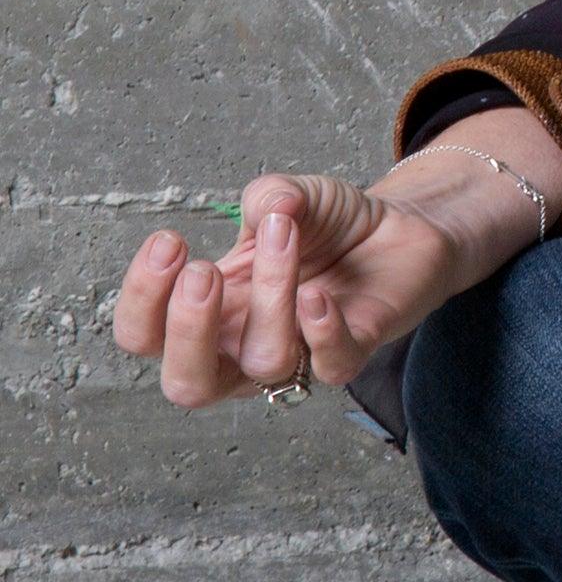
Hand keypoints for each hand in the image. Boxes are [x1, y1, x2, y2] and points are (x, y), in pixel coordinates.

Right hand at [111, 170, 488, 405]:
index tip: (170, 241)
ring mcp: (297, 355)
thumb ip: (269, 196)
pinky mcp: (351, 351)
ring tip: (285, 236)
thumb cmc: (327, 225)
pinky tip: (316, 293)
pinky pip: (329, 365)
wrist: (400, 226)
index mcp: (208, 312)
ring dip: (269, 298)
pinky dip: (320, 331)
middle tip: (203, 271)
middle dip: (187, 330)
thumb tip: (270, 208)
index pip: (144, 335)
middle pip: (187, 384)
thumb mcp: (288, 197)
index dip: (141, 298)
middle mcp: (242, 346)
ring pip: (264, 362)